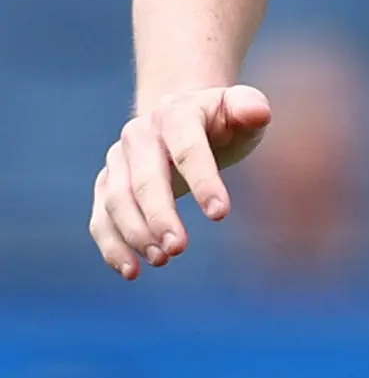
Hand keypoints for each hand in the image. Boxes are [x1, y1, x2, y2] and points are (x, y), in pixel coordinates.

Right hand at [88, 85, 271, 279]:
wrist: (180, 117)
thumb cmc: (220, 119)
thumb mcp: (240, 107)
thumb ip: (250, 107)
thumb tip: (258, 113)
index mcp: (175, 113)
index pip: (188, 149)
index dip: (204, 181)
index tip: (220, 215)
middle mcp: (139, 135)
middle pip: (144, 180)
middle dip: (160, 216)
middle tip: (179, 249)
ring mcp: (118, 160)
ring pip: (116, 200)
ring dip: (136, 234)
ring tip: (163, 260)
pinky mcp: (106, 185)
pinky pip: (100, 218)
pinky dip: (111, 246)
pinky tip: (131, 270)